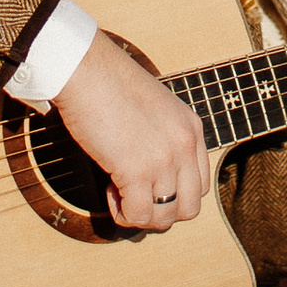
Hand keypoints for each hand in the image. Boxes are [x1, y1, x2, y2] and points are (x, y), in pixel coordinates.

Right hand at [54, 29, 207, 230]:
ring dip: (139, 214)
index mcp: (191, 127)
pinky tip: (109, 189)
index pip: (201, 185)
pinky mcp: (137, 170)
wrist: (85, 69)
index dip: (174, 194)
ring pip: (165, 217)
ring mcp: (164, 159)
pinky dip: (122, 213)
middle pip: (190, 208)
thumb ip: (162, 139)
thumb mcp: (154, 109)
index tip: (148, 184)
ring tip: (118, 191)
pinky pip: (138, 215)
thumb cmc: (109, 84)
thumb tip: (151, 180)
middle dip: (161, 211)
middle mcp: (184, 145)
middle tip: (134, 194)